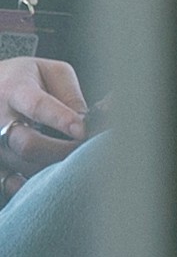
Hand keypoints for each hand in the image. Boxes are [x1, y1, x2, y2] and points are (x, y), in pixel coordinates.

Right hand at [0, 56, 85, 180]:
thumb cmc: (26, 77)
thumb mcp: (50, 72)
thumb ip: (70, 94)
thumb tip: (88, 123)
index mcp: (15, 89)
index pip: (38, 106)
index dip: (62, 120)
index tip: (83, 132)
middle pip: (28, 143)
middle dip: (61, 151)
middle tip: (84, 151)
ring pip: (20, 163)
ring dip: (50, 166)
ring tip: (71, 160)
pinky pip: (4, 180)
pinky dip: (26, 184)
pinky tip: (43, 178)